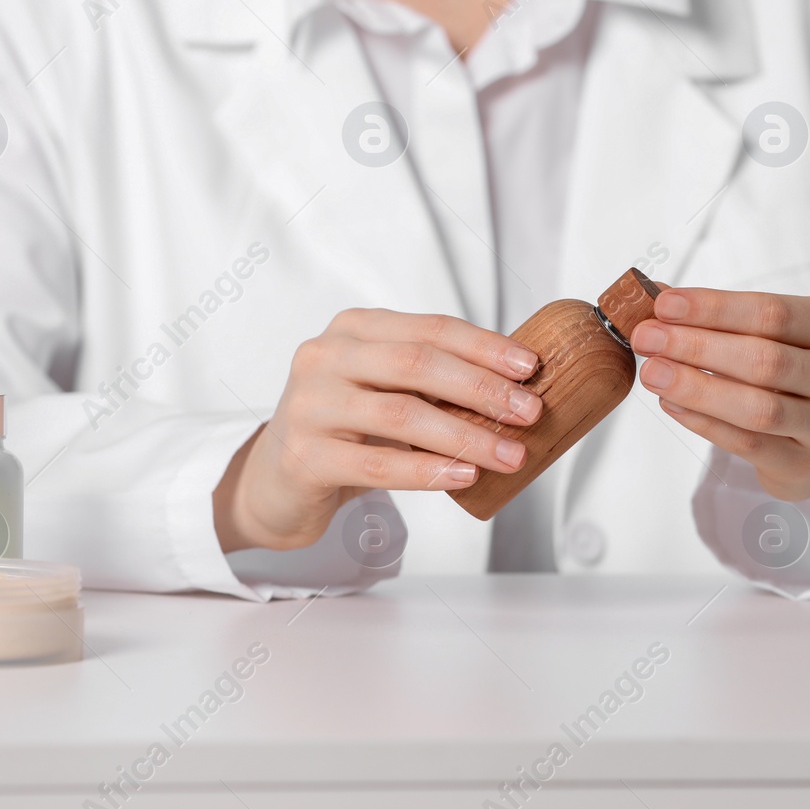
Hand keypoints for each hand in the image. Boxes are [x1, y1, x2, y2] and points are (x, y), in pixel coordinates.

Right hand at [213, 309, 543, 551]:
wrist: (277, 479)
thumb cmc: (348, 429)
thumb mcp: (384, 389)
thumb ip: (433, 380)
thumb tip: (519, 389)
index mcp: (354, 329)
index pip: (431, 328)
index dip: (485, 346)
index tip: (532, 367)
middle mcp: (325, 356)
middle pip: (418, 363)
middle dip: (483, 388)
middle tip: (531, 412)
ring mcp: (310, 405)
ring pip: (403, 414)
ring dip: (467, 436)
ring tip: (511, 455)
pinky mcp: (304, 456)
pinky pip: (378, 463)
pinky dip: (428, 469)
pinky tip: (465, 475)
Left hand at [630, 287, 809, 553]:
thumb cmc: (792, 370)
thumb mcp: (772, 332)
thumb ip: (718, 314)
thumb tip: (652, 293)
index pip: (773, 313)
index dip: (714, 308)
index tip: (664, 304)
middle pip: (764, 359)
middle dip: (696, 346)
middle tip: (646, 338)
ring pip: (758, 407)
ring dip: (697, 387)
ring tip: (652, 373)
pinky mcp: (806, 463)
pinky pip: (748, 443)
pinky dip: (704, 422)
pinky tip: (672, 403)